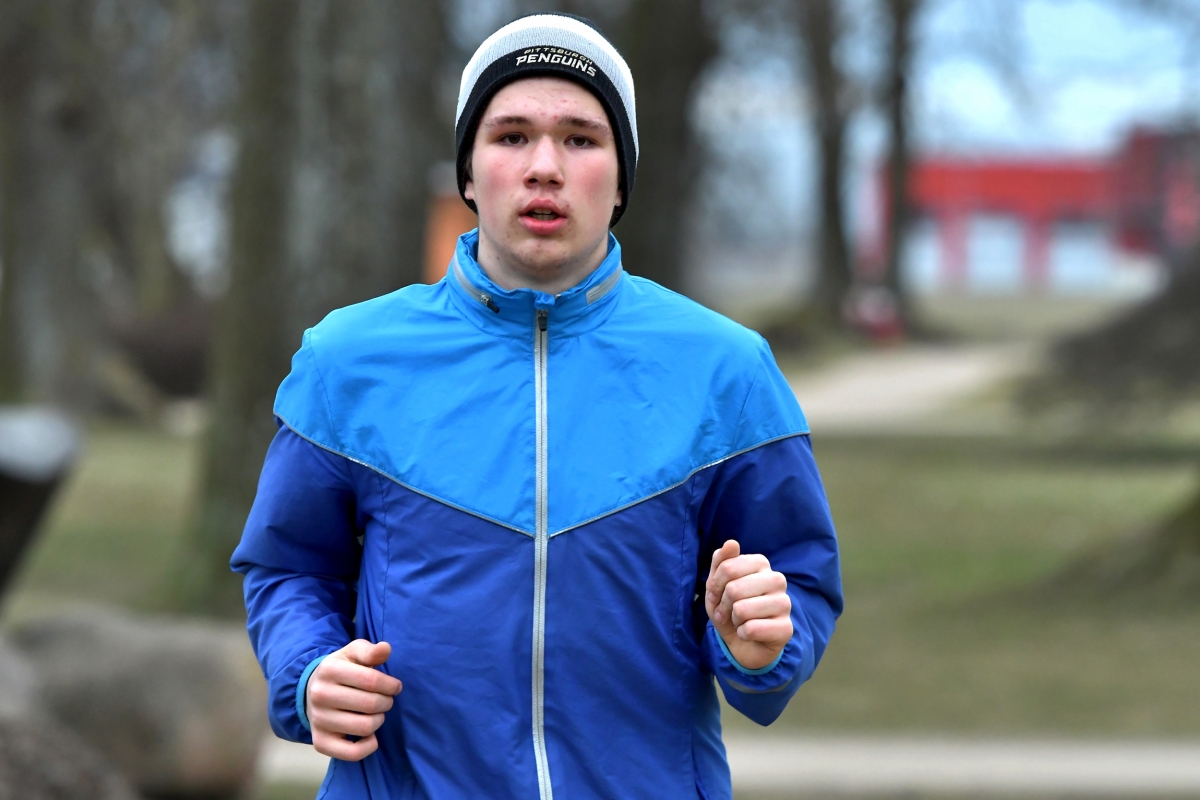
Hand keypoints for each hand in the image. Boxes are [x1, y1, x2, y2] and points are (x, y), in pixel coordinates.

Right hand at [306, 639, 401, 759]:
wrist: (311, 690)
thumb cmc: (341, 670)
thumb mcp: (353, 653)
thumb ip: (370, 651)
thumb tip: (386, 648)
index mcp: (329, 669)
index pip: (371, 680)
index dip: (391, 685)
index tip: (396, 686)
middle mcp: (320, 695)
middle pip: (370, 704)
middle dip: (386, 702)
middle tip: (386, 700)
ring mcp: (318, 720)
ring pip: (364, 727)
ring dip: (379, 720)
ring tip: (377, 713)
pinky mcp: (320, 741)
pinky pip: (351, 753)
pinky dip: (368, 746)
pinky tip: (371, 735)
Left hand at [704, 540, 792, 670]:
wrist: (742, 643)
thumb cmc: (730, 609)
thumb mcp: (717, 585)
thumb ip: (721, 562)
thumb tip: (731, 543)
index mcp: (761, 563)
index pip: (727, 567)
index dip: (715, 587)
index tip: (718, 595)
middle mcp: (777, 579)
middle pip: (734, 589)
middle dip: (723, 605)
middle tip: (728, 612)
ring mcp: (785, 603)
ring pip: (742, 609)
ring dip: (734, 620)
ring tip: (741, 621)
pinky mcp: (786, 628)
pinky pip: (751, 629)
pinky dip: (743, 634)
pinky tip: (750, 633)